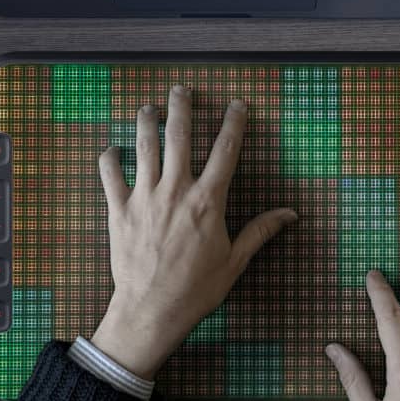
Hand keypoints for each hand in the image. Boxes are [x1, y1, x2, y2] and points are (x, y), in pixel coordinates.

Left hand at [91, 85, 296, 379]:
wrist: (151, 311)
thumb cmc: (196, 290)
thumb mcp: (235, 261)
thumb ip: (260, 231)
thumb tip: (290, 214)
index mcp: (207, 200)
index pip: (225, 150)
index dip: (234, 122)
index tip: (237, 104)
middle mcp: (176, 190)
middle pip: (179, 136)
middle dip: (182, 107)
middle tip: (182, 89)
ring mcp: (145, 197)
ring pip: (145, 147)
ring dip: (147, 122)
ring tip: (149, 107)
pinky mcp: (119, 210)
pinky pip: (110, 176)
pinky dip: (109, 159)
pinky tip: (111, 149)